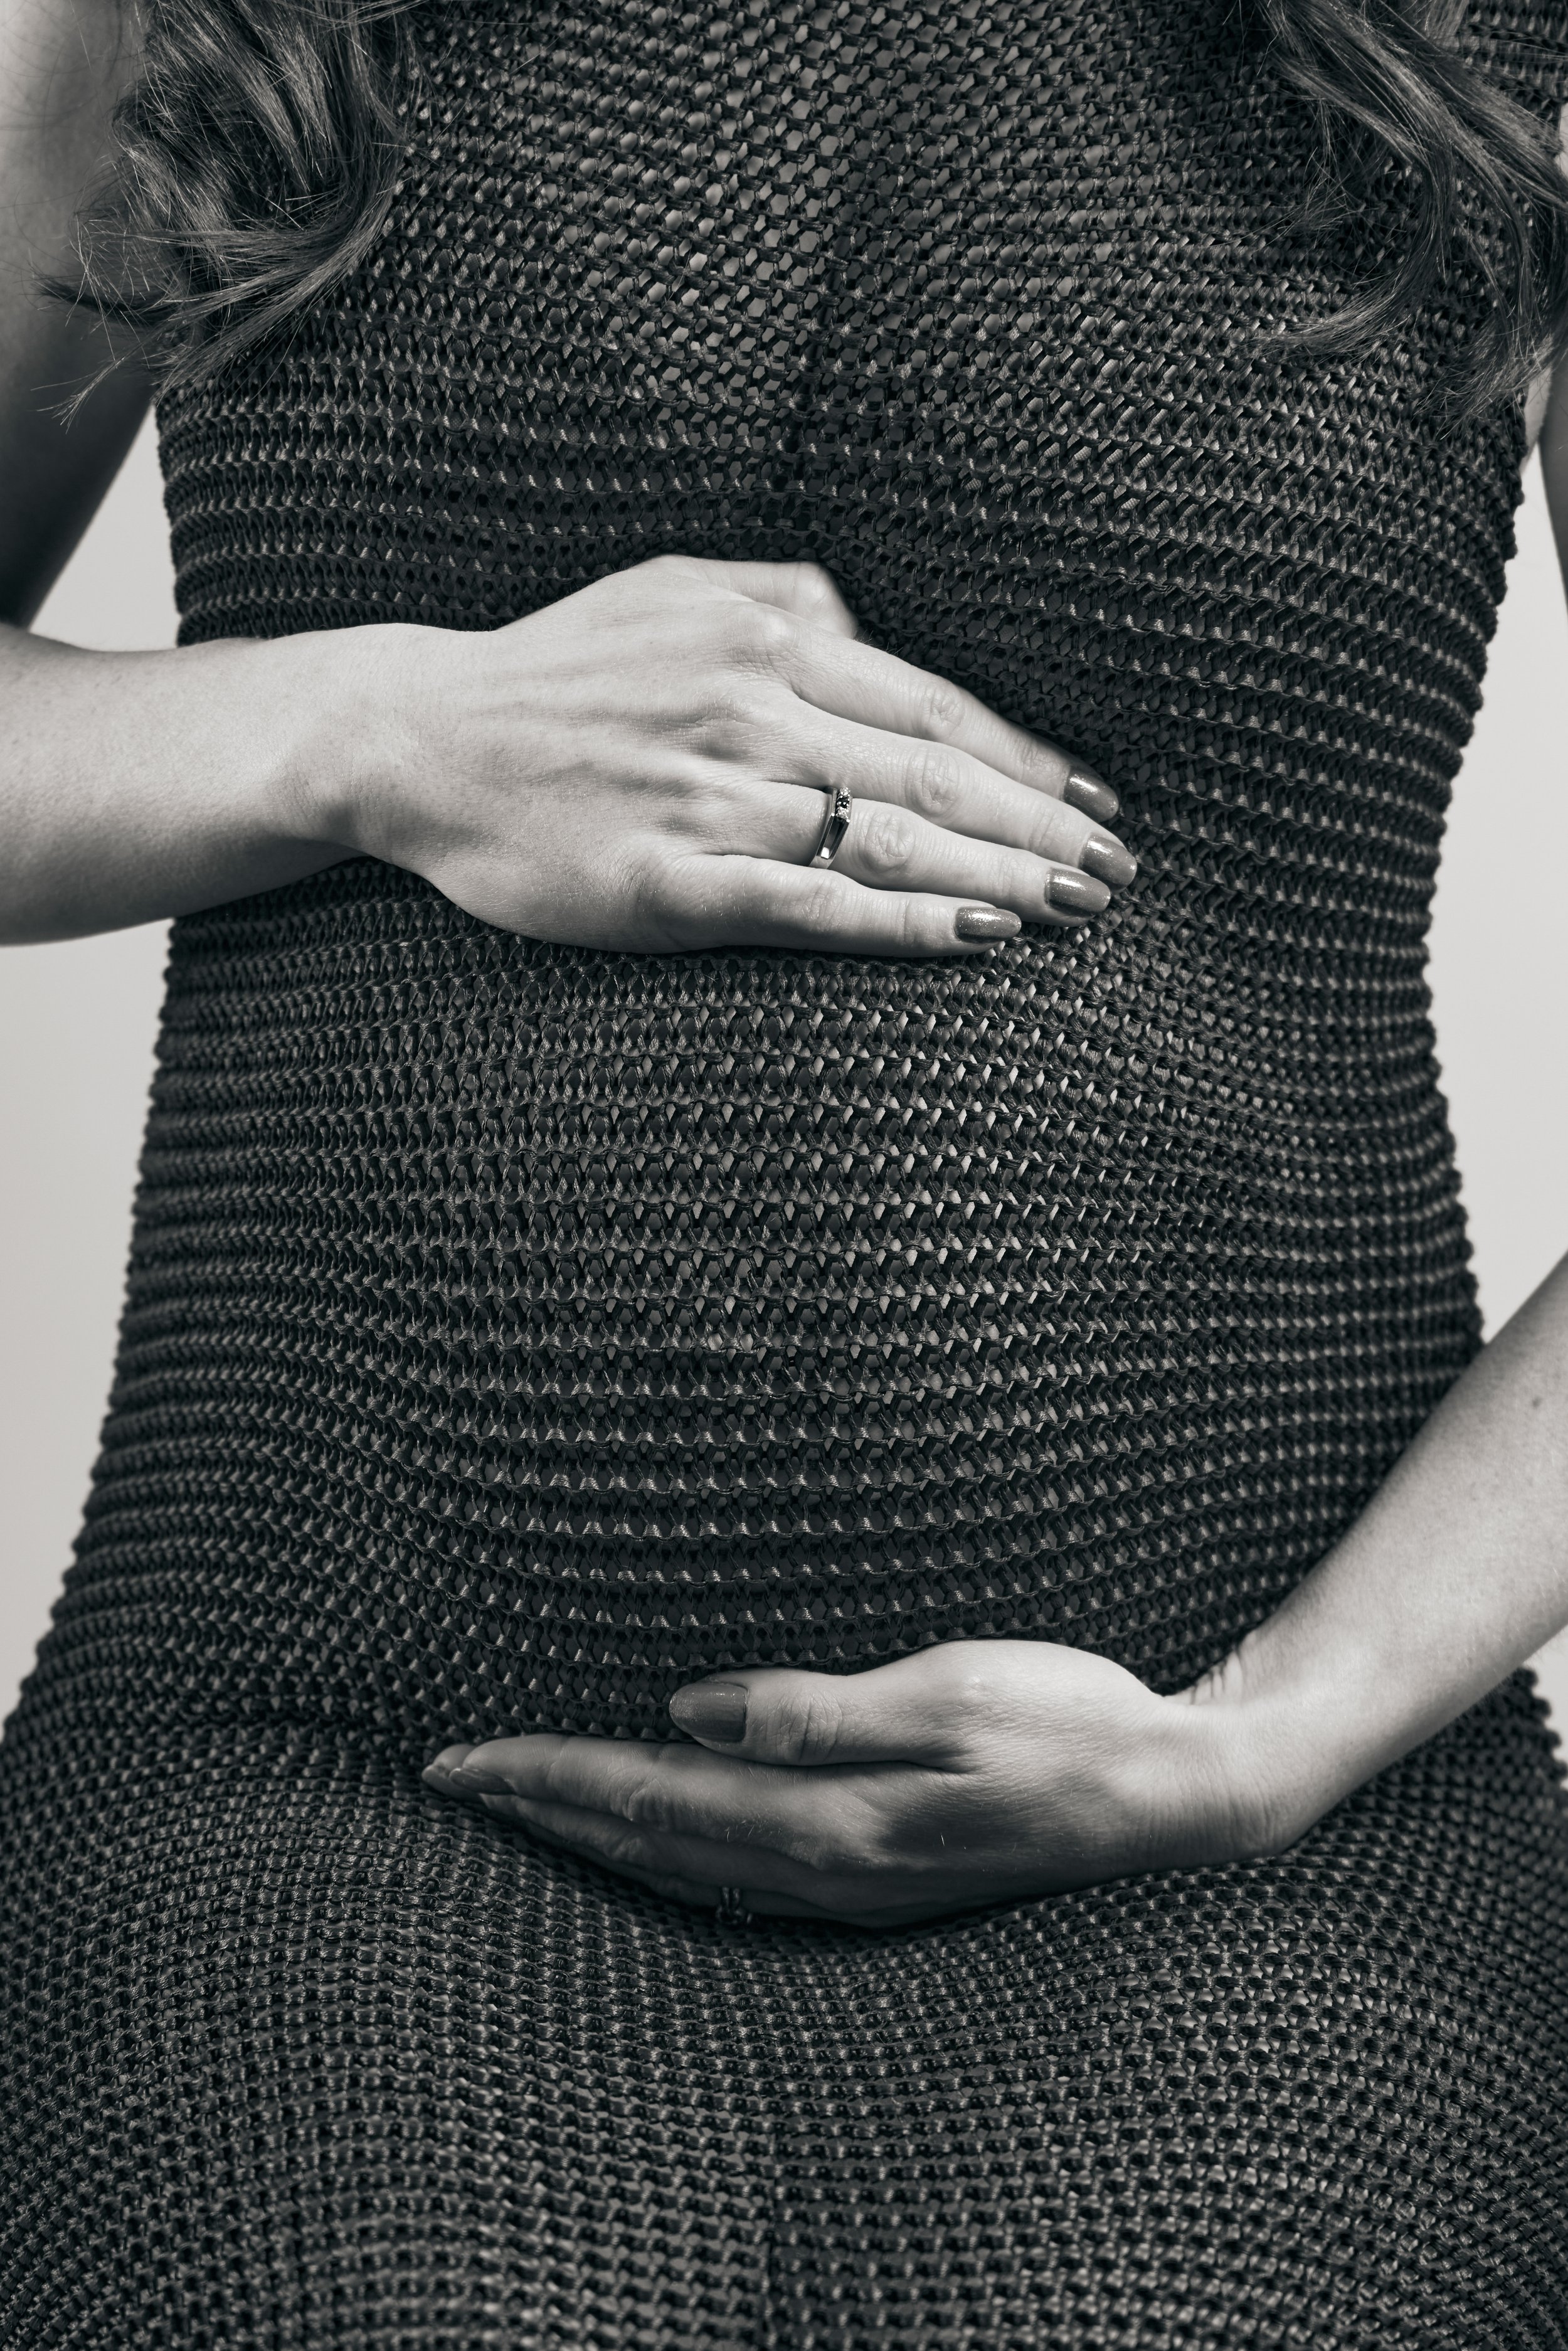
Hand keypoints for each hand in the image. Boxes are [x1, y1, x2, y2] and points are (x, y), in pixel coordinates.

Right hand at [327, 555, 1135, 956]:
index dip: (1032, 757)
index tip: (1099, 798)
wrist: (421, 737)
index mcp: (768, 632)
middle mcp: (757, 707)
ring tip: (1080, 908)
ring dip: (1005, 876)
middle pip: (940, 774)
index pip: (937, 705)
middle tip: (1122, 871)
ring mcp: (716, 795)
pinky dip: (910, 924)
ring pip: (896, 840)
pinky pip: (817, 905)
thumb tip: (876, 631)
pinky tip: (984, 938)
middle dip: (1045, 827)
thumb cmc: (557, 671)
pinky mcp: (673, 879)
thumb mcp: (677, 586)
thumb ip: (789, 600)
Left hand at [422, 1641, 1268, 1926]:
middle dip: (545, 1810)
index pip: (652, 1795)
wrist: (1181, 1800)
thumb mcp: (953, 1694)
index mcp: (834, 1822)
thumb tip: (687, 1710)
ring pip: (684, 1869)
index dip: (548, 1775)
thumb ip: (816, 1711)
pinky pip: (733, 1876)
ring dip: (594, 1835)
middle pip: (649, 1842)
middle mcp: (828, 1871)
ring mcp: (855, 1889)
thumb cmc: (1077, 1723)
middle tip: (453, 1782)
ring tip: (524, 1808)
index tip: (459, 1760)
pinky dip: (664, 1852)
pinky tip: (649, 1839)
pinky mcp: (882, 1879)